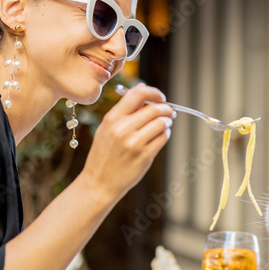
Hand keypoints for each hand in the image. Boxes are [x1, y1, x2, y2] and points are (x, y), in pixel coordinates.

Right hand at [80, 84, 172, 199]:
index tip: (160, 97)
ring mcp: (134, 143)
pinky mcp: (144, 156)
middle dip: (166, 109)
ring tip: (164, 125)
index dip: (154, 92)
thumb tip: (142, 87)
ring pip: (161, 123)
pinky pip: (163, 138)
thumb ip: (125, 108)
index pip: (138, 94)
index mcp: (112, 118)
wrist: (99, 182)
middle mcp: (123, 129)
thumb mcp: (107, 128)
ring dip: (167, 122)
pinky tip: (160, 136)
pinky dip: (165, 134)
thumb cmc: (104, 154)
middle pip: (154, 109)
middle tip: (169, 112)